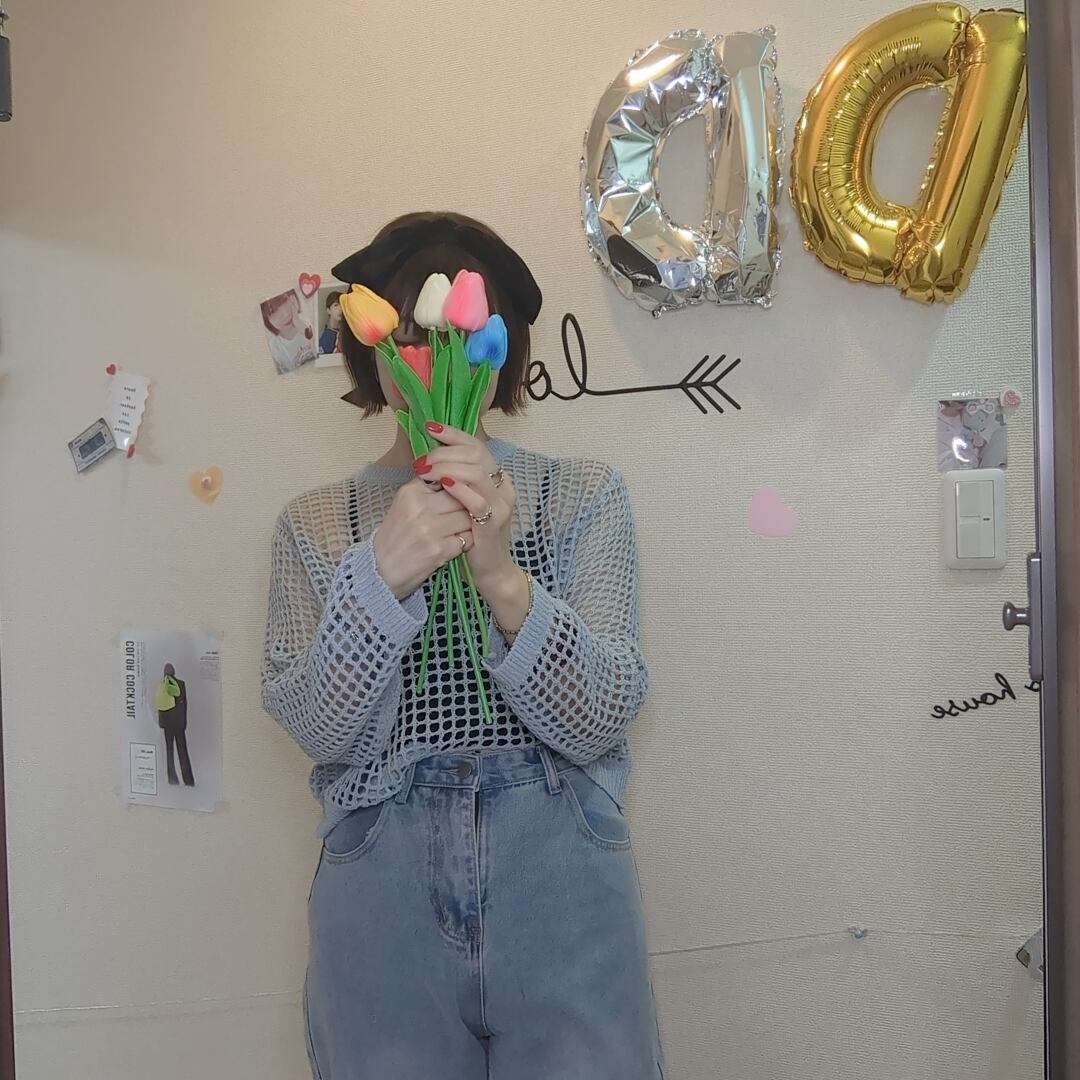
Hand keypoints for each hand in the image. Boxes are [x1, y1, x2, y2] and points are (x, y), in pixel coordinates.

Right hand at [371, 476, 478, 599]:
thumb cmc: (394, 536)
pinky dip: (465, 542)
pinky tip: (455, 544)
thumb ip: (426, 490)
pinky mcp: (439, 550)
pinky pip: (467, 539)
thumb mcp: (403, 504)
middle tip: (460, 516)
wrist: (380, 569)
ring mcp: (431, 529)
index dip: (457, 489)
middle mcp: (421, 507)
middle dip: (465, 507)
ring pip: (467, 518)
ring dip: (467, 525)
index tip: (455, 498)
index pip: (448, 479)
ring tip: (457, 531)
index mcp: (411, 491)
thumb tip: (455, 478)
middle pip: (461, 498)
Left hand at [415, 422, 516, 591]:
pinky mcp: (493, 524)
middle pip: (476, 454)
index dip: (453, 434)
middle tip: (421, 461)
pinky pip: (478, 501)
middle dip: (444, 452)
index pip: (476, 445)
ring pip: (477, 473)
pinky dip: (459, 489)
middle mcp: (503, 487)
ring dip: (447, 468)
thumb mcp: (464, 502)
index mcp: (497, 478)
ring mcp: (501, 505)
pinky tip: (442, 485)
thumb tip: (429, 457)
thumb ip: (455, 480)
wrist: (490, 570)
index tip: (429, 427)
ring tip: (425, 471)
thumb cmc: (473, 534)